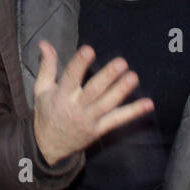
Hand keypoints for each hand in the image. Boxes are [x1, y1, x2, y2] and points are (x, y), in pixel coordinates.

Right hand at [32, 41, 152, 165]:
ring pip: (107, 105)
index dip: (79, 64)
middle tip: (121, 62)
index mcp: (61, 95)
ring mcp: (89, 120)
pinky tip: (148, 104)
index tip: (89, 50)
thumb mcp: (41, 89)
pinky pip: (118, 120)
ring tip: (133, 77)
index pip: (70, 77)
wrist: (49, 146)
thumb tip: (44, 43)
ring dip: (121, 91)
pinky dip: (133, 112)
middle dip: (108, 77)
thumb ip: (47, 66)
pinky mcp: (99, 130)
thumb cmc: (47, 112)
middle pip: (94, 91)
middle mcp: (76, 107)